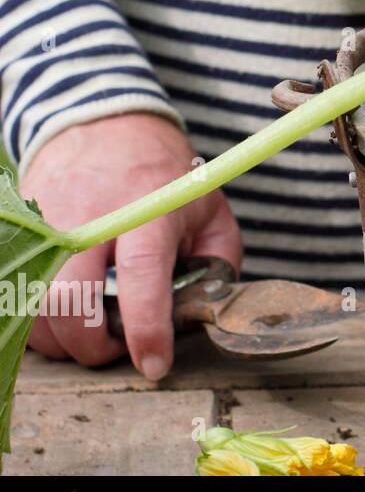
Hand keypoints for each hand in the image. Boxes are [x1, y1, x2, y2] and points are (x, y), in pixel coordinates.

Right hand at [21, 113, 241, 378]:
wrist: (105, 127)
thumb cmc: (162, 174)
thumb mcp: (209, 209)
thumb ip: (218, 260)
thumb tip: (208, 311)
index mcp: (146, 210)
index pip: (141, 273)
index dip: (146, 327)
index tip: (155, 364)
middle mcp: (88, 216)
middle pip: (70, 298)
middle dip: (92, 345)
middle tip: (118, 349)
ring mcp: (46, 224)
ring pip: (34, 303)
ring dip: (63, 338)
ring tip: (94, 332)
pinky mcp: (22, 232)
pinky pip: (17, 292)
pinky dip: (40, 320)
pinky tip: (67, 316)